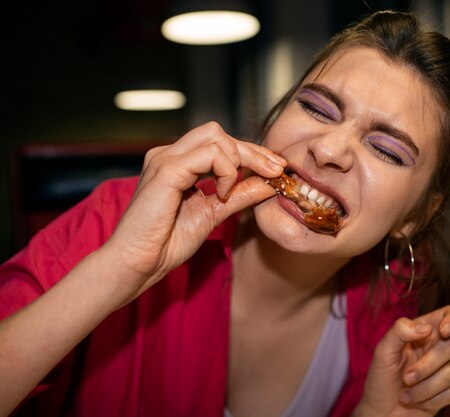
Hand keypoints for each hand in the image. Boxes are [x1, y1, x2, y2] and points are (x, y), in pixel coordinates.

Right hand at [103, 121, 286, 302]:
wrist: (137, 264)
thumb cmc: (167, 242)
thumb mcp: (215, 213)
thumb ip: (240, 194)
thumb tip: (270, 182)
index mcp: (177, 162)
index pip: (220, 142)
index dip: (251, 152)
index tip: (276, 167)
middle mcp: (168, 154)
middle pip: (219, 133)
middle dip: (252, 151)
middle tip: (276, 170)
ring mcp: (165, 159)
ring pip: (215, 137)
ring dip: (238, 161)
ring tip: (232, 191)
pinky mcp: (166, 170)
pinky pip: (208, 155)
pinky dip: (225, 172)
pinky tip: (222, 194)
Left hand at [355, 305, 449, 416]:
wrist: (382, 412)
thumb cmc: (380, 379)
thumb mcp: (383, 351)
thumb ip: (400, 331)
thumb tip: (426, 328)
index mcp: (422, 332)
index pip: (449, 314)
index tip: (443, 331)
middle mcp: (436, 348)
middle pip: (449, 346)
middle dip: (426, 366)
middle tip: (406, 377)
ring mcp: (445, 369)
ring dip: (424, 387)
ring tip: (405, 394)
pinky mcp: (449, 391)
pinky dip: (431, 399)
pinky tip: (416, 401)